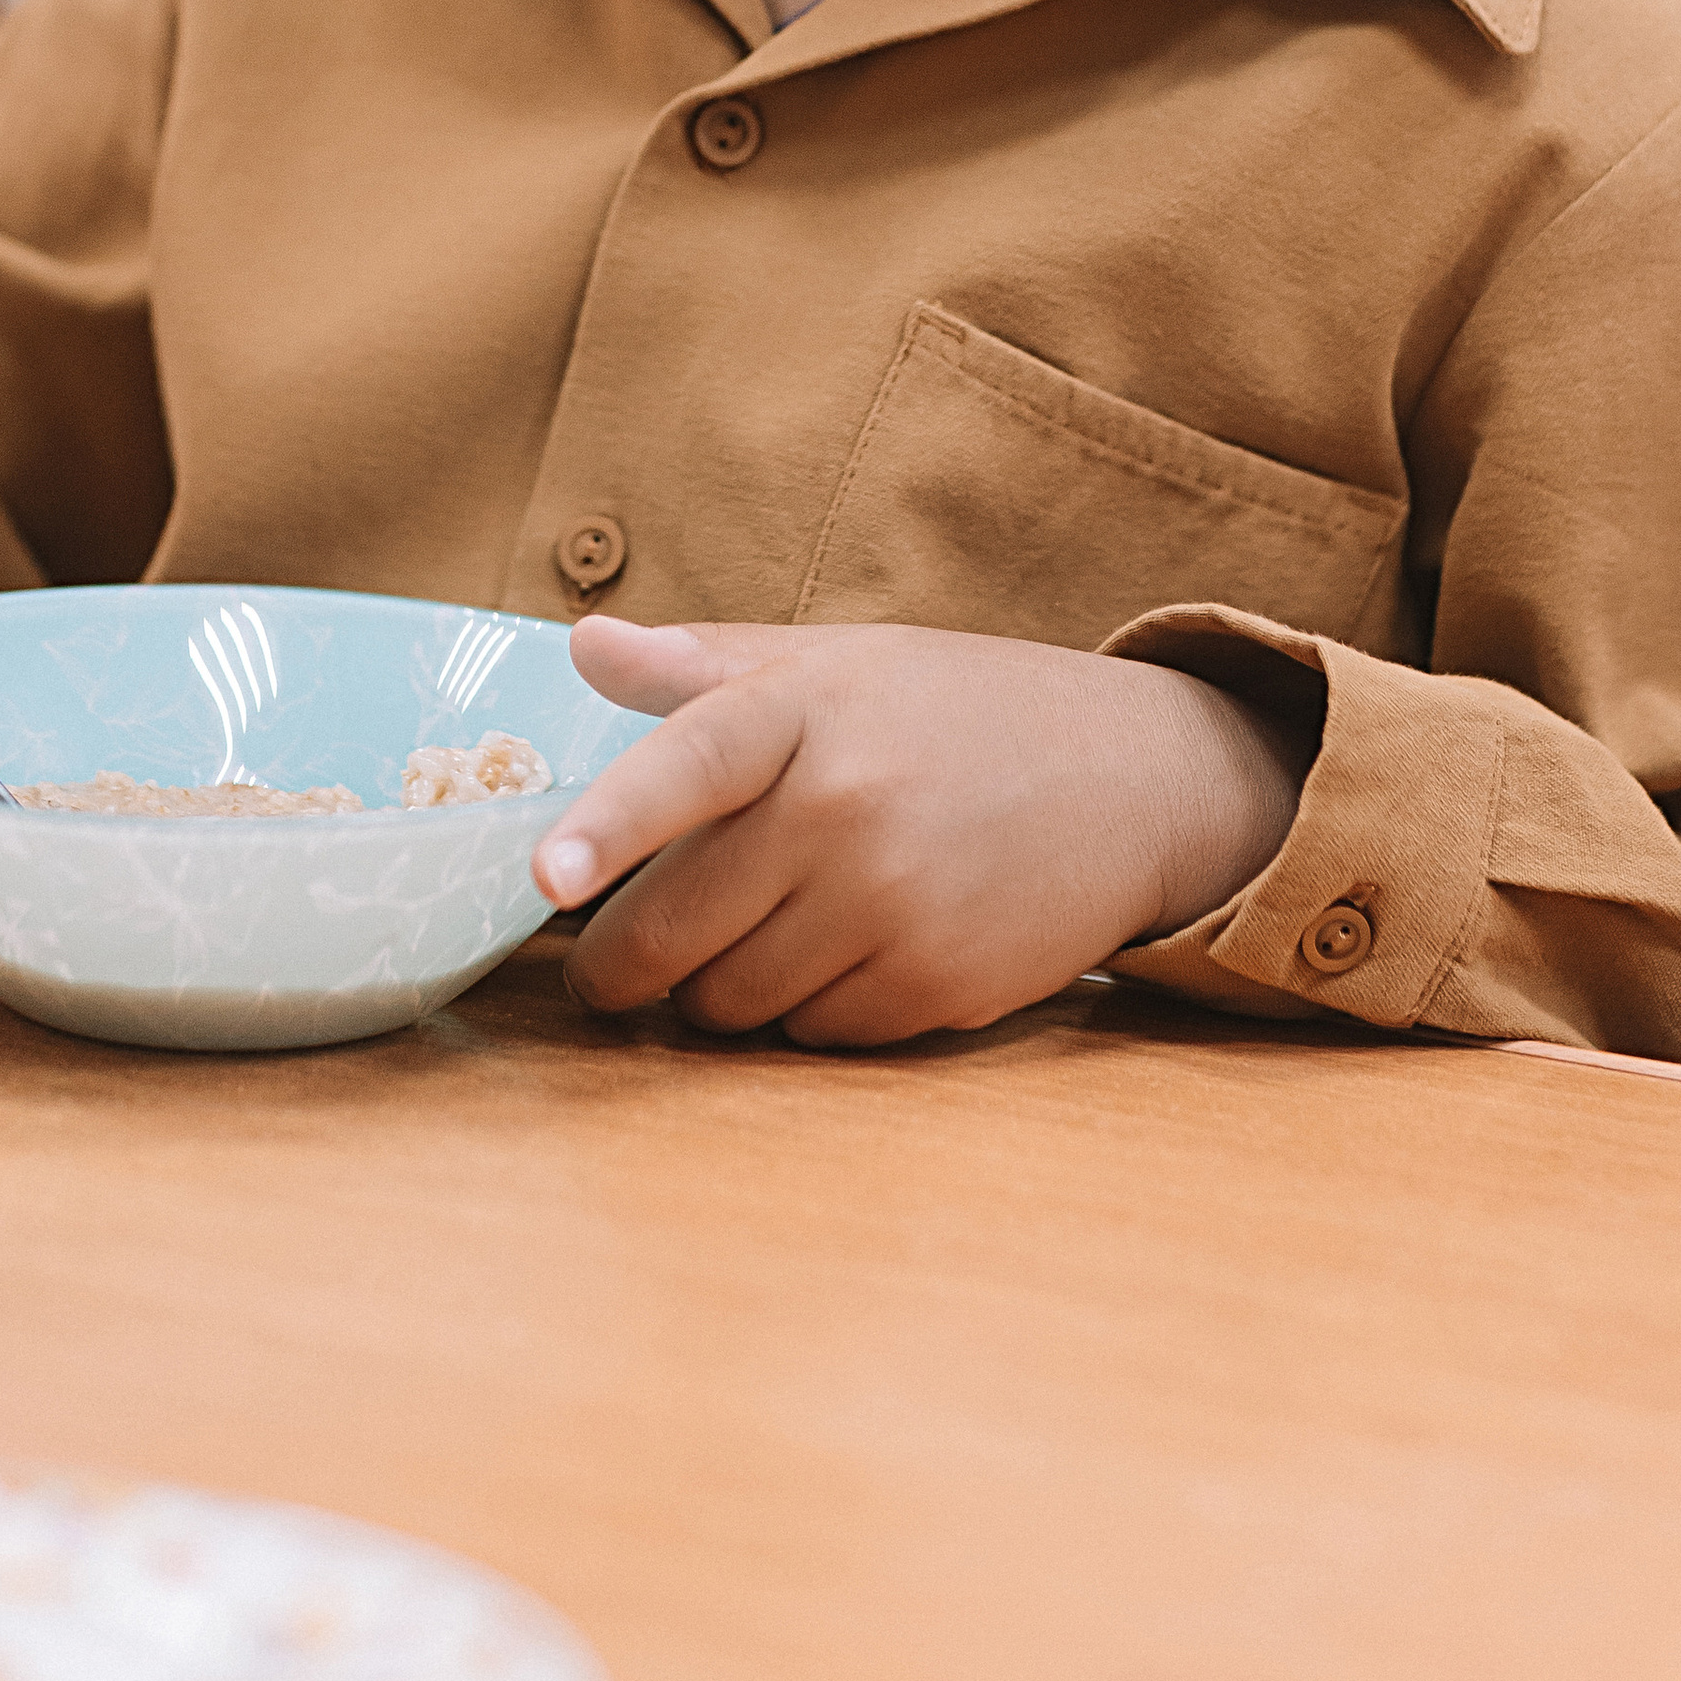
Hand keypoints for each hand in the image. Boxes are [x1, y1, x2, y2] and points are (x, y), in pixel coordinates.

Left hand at [534, 618, 1309, 1046]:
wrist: (1134, 778)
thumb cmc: (957, 710)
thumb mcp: (838, 660)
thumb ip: (702, 664)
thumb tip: (581, 643)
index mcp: (808, 709)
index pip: (690, 763)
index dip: (611, 821)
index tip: (546, 873)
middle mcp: (849, 808)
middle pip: (677, 924)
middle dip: (620, 960)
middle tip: (608, 961)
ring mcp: (896, 906)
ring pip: (730, 999)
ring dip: (715, 988)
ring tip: (757, 935)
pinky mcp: (936, 989)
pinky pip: (809, 1037)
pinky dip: (800, 1013)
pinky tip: (839, 955)